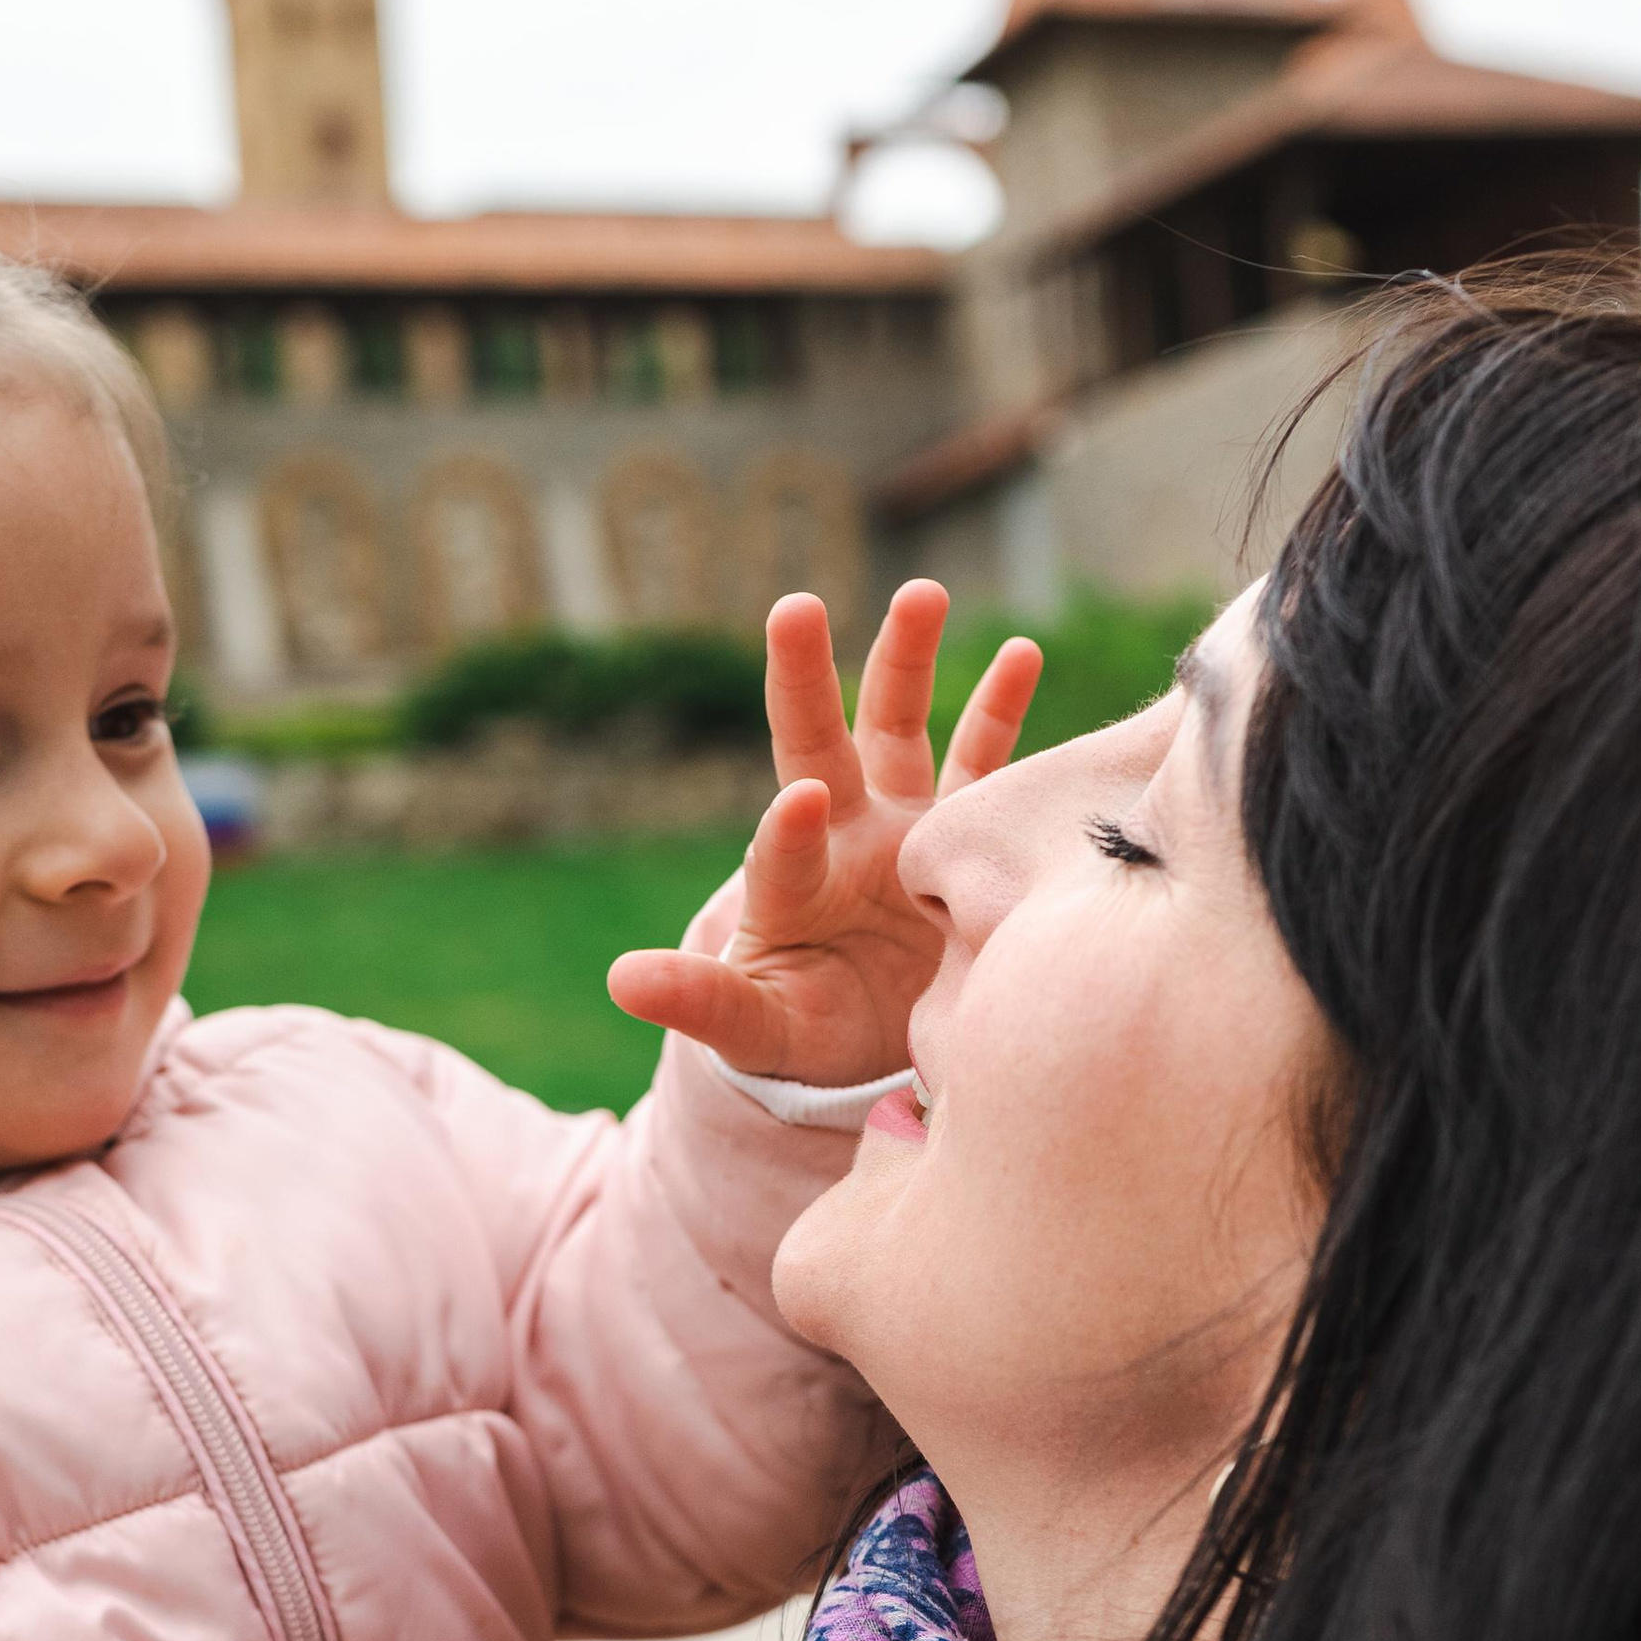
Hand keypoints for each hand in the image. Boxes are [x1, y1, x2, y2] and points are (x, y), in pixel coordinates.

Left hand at [608, 584, 1042, 1086]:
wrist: (880, 1048)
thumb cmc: (806, 1036)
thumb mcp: (752, 1027)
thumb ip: (699, 1001)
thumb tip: (619, 981)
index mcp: (790, 885)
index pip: (782, 848)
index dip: (788, 828)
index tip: (800, 806)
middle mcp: (842, 837)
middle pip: (817, 744)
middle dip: (806, 678)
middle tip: (793, 606)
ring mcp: (903, 829)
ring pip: (900, 728)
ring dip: (905, 661)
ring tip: (920, 592)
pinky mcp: (963, 840)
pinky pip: (984, 768)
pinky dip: (1000, 711)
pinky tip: (1021, 650)